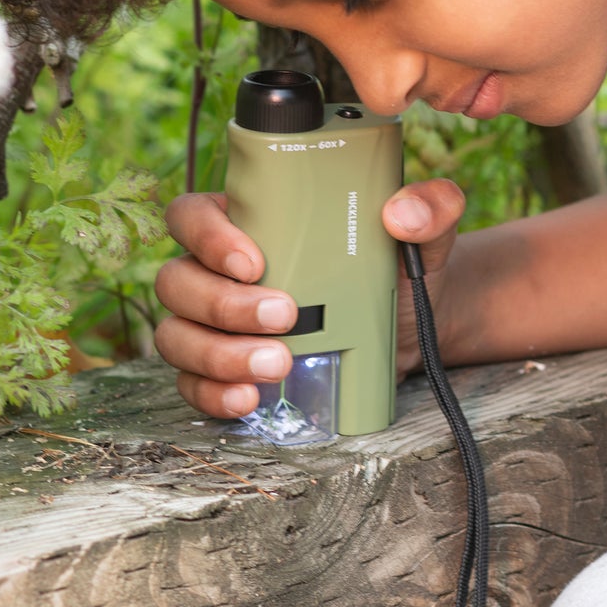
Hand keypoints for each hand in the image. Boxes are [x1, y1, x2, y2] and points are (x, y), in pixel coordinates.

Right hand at [154, 178, 464, 417]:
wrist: (407, 327)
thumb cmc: (395, 266)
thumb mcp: (421, 233)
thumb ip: (430, 207)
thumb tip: (403, 214)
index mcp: (244, 219)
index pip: (190, 215)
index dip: (207, 237)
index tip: (253, 262)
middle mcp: (215, 270)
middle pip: (177, 281)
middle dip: (224, 306)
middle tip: (287, 318)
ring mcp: (212, 324)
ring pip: (176, 336)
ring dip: (219, 355)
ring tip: (279, 365)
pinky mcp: (224, 370)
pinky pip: (192, 385)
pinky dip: (212, 395)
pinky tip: (249, 399)